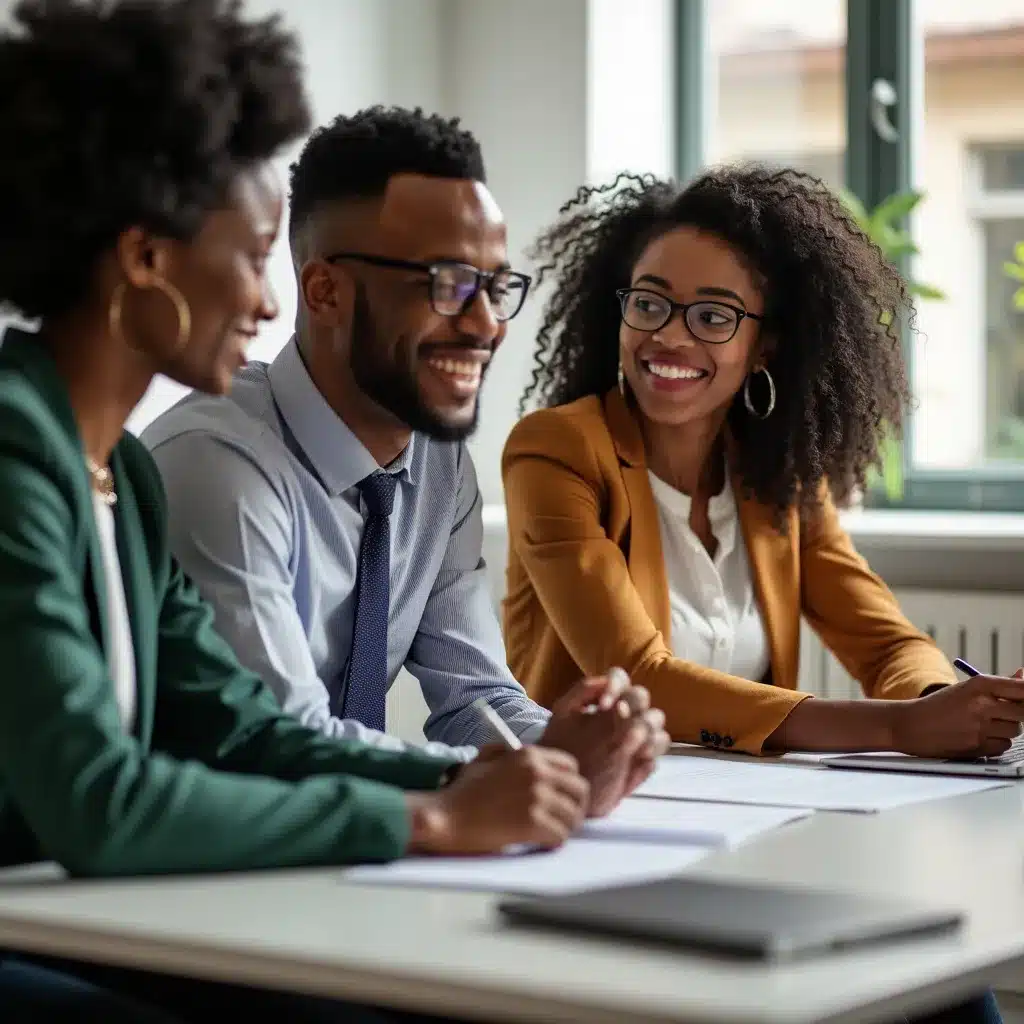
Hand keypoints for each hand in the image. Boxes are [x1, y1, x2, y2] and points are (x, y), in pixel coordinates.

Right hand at [406, 746, 588, 855]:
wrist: (446, 815)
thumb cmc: (462, 791)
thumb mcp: (485, 759)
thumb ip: (508, 754)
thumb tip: (526, 756)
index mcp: (529, 754)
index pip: (571, 766)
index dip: (568, 784)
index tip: (562, 797)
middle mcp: (537, 772)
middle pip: (580, 790)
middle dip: (574, 806)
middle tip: (563, 820)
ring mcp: (537, 797)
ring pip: (573, 816)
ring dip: (565, 827)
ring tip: (550, 833)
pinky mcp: (532, 823)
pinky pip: (560, 835)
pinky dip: (553, 842)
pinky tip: (540, 843)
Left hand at [540, 670, 667, 816]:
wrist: (560, 780)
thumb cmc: (559, 744)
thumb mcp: (563, 713)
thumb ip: (582, 691)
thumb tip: (605, 681)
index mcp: (606, 699)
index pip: (620, 679)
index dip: (616, 686)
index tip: (602, 705)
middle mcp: (624, 715)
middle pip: (642, 697)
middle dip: (634, 706)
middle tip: (619, 723)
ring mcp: (636, 739)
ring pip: (657, 724)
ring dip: (648, 728)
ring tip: (630, 742)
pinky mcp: (639, 763)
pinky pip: (656, 753)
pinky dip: (651, 752)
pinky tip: (636, 757)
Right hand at [890, 674, 1023, 758]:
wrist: (910, 725)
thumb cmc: (938, 706)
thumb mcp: (965, 689)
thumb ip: (998, 685)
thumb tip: (1022, 677)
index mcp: (978, 685)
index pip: (1021, 688)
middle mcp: (981, 704)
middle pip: (1023, 711)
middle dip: (1020, 713)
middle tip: (1009, 712)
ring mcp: (979, 727)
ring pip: (1015, 731)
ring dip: (1006, 729)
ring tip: (985, 724)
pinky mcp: (977, 747)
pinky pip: (1003, 746)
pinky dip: (996, 743)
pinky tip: (979, 736)